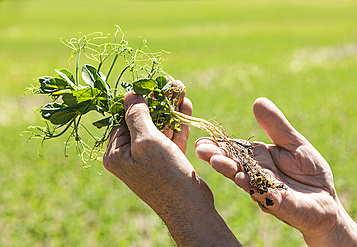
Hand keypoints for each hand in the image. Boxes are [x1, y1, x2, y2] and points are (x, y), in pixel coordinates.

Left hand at [103, 85, 241, 245]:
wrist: (190, 207)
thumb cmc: (164, 174)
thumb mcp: (146, 141)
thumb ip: (137, 115)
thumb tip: (128, 94)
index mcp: (116, 153)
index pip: (122, 118)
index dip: (138, 100)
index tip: (150, 83)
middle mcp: (130, 155)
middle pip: (143, 121)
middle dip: (159, 102)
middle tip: (171, 83)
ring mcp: (149, 159)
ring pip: (159, 127)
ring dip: (171, 109)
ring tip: (180, 88)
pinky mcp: (166, 161)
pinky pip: (170, 137)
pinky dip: (178, 123)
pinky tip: (185, 105)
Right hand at [195, 97, 356, 245]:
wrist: (326, 199)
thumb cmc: (308, 171)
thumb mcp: (293, 143)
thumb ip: (276, 126)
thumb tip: (258, 101)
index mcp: (257, 159)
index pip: (234, 150)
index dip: (217, 145)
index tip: (201, 139)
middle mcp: (256, 175)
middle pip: (234, 165)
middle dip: (217, 157)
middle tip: (200, 149)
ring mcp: (267, 190)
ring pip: (245, 180)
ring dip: (230, 171)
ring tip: (217, 161)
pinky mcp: (283, 205)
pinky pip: (268, 196)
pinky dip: (256, 188)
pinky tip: (243, 179)